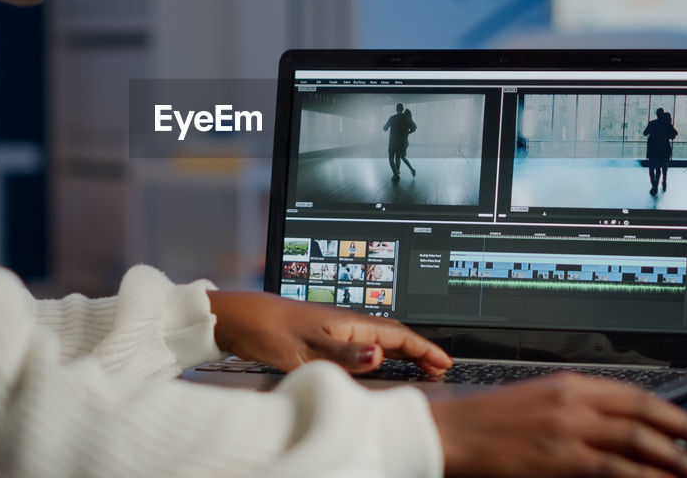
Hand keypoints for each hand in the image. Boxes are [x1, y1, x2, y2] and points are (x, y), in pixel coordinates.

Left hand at [206, 290, 451, 374]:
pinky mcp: (324, 334)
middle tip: (440, 368)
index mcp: (351, 323)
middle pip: (394, 336)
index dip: (424, 350)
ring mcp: (336, 327)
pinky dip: (379, 353)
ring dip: (402, 352)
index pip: (399, 336)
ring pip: (379, 339)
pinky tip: (375, 360)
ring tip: (418, 366)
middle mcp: (348, 322)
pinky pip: (363, 343)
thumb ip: (347, 354)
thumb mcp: (309, 349)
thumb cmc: (271, 331)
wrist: (241, 318)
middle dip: (420, 351)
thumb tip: (381, 354)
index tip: (445, 362)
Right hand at [430, 373, 686, 476]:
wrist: (449, 431)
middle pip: (646, 416)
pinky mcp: (558, 457)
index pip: (637, 395)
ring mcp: (567, 429)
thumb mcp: (537, 402)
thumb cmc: (487, 421)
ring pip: (637, 443)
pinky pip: (614, 470)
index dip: (676, 414)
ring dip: (677, 461)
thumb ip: (578, 411)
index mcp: (569, 383)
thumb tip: (623, 430)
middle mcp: (573, 401)